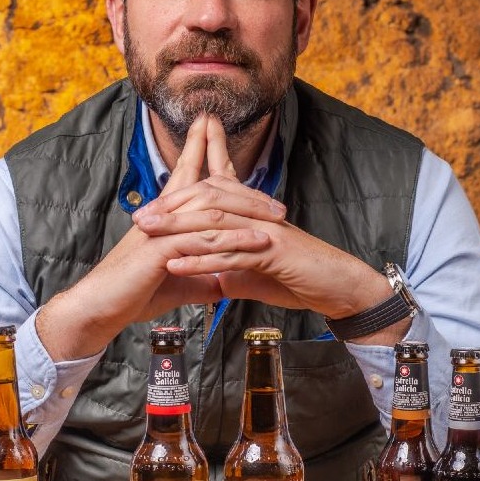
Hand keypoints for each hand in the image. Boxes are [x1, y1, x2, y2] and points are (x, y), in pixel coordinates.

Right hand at [35, 115, 276, 360]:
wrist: (101, 307)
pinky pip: (206, 240)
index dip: (197, 147)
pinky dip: (235, 240)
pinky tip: (259, 241)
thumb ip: (200, 276)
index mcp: (167, 217)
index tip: (208, 126)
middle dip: (235, 170)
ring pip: (212, 210)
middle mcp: (165, 215)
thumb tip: (222, 282)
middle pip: (206, 183)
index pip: (184, 174)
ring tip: (278, 214)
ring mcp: (164, 230)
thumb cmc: (134, 293)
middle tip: (259, 166)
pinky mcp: (162, 249)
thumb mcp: (177, 282)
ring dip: (248, 210)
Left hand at [135, 118, 404, 343]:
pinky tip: (176, 264)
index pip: (212, 194)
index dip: (180, 197)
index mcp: (250, 215)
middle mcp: (254, 215)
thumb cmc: (299, 277)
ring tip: (147, 233)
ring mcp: (263, 230)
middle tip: (139, 216)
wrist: (340, 286)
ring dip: (176, 228)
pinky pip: (230, 254)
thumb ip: (234, 269)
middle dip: (170, 206)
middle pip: (206, 200)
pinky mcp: (272, 252)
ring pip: (213, 222)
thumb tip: (213, 278)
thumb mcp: (258, 273)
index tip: (150, 207)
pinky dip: (200, 260)